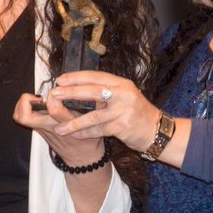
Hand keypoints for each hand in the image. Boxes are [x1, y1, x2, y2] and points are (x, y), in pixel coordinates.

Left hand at [13, 86, 106, 165]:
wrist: (81, 157)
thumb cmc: (87, 140)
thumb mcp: (92, 120)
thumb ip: (91, 104)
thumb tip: (86, 88)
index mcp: (65, 122)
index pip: (53, 108)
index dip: (53, 96)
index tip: (58, 90)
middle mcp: (50, 126)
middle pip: (26, 116)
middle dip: (27, 101)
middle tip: (37, 96)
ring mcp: (42, 129)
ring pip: (21, 118)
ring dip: (22, 105)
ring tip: (34, 99)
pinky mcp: (39, 130)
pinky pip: (23, 119)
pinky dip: (23, 109)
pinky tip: (34, 105)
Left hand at [46, 71, 160, 152]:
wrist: (157, 130)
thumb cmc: (137, 113)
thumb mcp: (124, 96)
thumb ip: (106, 92)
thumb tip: (77, 88)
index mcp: (122, 84)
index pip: (96, 76)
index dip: (77, 77)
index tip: (60, 79)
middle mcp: (124, 94)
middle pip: (93, 91)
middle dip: (72, 92)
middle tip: (55, 94)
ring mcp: (124, 110)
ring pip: (93, 116)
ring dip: (74, 122)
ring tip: (59, 127)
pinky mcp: (123, 126)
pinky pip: (99, 130)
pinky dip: (85, 134)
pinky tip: (75, 136)